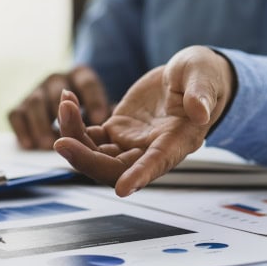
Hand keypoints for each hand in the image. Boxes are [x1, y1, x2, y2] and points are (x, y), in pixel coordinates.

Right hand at [8, 65, 109, 149]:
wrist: (64, 113)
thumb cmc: (90, 113)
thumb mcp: (101, 110)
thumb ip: (108, 117)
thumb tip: (114, 129)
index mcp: (80, 75)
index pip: (87, 82)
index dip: (93, 100)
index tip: (100, 120)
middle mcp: (56, 79)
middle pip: (57, 92)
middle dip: (62, 114)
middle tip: (67, 136)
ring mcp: (36, 91)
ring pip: (35, 102)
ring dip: (40, 124)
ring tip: (46, 144)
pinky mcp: (20, 106)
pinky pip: (16, 115)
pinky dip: (21, 129)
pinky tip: (29, 145)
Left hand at [54, 46, 235, 196]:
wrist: (191, 76)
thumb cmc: (204, 78)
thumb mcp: (205, 77)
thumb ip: (201, 94)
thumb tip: (200, 111)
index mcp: (178, 141)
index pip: (158, 163)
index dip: (140, 176)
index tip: (123, 189)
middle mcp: (151, 150)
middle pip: (114, 169)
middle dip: (85, 159)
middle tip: (61, 141)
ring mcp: (131, 143)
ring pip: (96, 155)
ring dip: (74, 136)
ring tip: (65, 103)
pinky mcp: (117, 131)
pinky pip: (90, 137)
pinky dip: (74, 124)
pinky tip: (67, 101)